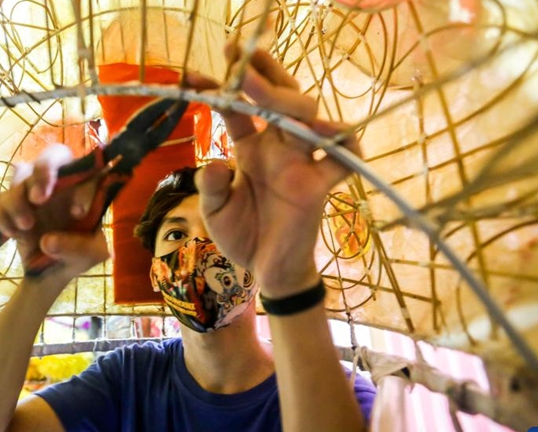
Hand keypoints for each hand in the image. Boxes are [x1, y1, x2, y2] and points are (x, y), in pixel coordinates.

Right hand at [0, 145, 108, 277]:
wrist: (57, 271)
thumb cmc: (82, 254)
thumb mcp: (92, 256)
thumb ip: (78, 248)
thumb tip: (47, 241)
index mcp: (87, 188)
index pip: (89, 171)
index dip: (81, 188)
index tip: (78, 214)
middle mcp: (62, 182)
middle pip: (52, 155)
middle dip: (43, 172)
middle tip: (39, 199)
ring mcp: (35, 190)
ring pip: (21, 174)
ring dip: (19, 198)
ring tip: (27, 225)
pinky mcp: (14, 205)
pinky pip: (2, 199)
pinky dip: (3, 214)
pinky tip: (12, 234)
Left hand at [189, 45, 360, 298]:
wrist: (267, 271)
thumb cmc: (242, 235)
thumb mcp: (215, 211)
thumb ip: (212, 187)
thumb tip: (213, 164)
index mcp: (251, 148)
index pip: (239, 110)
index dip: (221, 90)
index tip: (193, 76)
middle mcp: (278, 148)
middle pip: (278, 99)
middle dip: (261, 76)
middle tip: (238, 56)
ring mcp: (301, 163)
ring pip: (306, 117)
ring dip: (289, 100)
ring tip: (264, 88)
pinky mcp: (320, 185)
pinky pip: (343, 158)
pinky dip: (344, 144)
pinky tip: (328, 134)